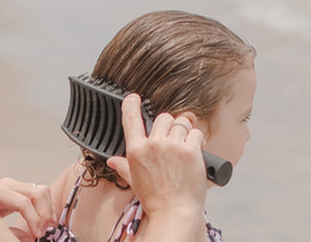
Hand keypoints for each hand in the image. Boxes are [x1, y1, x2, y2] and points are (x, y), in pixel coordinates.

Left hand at [0, 177, 54, 240]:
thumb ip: (9, 233)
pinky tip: (43, 222)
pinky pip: (40, 194)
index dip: (35, 220)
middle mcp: (5, 185)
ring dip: (48, 211)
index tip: (38, 234)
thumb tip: (29, 238)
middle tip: (43, 232)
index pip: (23, 203)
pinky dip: (46, 208)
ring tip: (45, 228)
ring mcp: (13, 185)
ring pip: (42, 191)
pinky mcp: (18, 190)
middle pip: (37, 193)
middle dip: (44, 215)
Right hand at [106, 94, 206, 215]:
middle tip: (173, 140)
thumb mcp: (135, 181)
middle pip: (163, 117)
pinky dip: (198, 140)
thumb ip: (124, 167)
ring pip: (181, 123)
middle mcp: (153, 145)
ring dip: (185, 132)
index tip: (133, 98)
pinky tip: (195, 151)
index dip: (131, 104)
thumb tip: (112, 161)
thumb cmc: (155, 199)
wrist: (175, 213)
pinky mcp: (190, 150)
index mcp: (136, 151)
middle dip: (170, 126)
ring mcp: (172, 146)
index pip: (130, 119)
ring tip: (185, 148)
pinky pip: (196, 133)